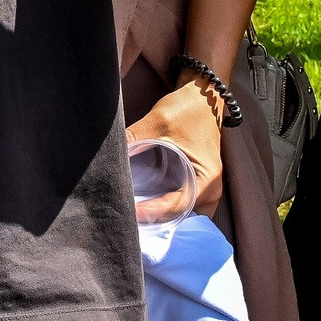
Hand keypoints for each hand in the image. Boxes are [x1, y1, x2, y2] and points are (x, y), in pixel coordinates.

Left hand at [127, 81, 226, 222]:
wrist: (202, 96)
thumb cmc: (187, 109)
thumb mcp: (157, 121)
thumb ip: (133, 138)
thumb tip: (110, 154)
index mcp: (206, 178)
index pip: (178, 207)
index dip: (153, 212)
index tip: (131, 213)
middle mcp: (211, 188)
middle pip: (186, 220)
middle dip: (161, 225)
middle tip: (134, 225)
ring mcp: (206, 187)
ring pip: (187, 216)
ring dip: (166, 220)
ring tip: (138, 219)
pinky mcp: (198, 183)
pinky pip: (186, 207)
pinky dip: (169, 211)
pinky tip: (147, 208)